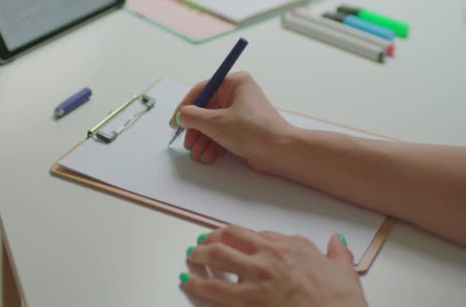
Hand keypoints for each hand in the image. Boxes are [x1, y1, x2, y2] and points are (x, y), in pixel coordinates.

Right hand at [170, 71, 294, 171]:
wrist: (280, 152)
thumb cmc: (251, 130)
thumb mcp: (215, 122)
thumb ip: (192, 117)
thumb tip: (181, 116)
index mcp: (234, 83)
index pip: (201, 90)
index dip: (185, 107)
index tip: (175, 122)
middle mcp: (238, 95)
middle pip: (206, 110)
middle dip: (195, 129)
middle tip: (187, 143)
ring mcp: (242, 113)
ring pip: (213, 124)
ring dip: (203, 139)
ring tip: (197, 154)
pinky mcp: (245, 129)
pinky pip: (223, 134)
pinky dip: (214, 144)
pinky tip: (208, 156)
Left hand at [181, 225, 366, 306]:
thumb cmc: (341, 300)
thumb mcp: (344, 270)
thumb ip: (337, 253)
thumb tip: (337, 242)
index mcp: (291, 245)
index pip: (254, 234)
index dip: (236, 237)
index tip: (230, 239)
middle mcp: (271, 254)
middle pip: (230, 236)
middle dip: (211, 238)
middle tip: (201, 244)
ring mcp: (259, 275)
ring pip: (218, 256)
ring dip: (200, 256)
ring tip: (191, 258)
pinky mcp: (251, 299)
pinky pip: (217, 289)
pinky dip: (199, 285)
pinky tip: (190, 283)